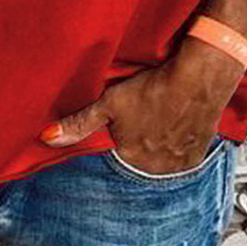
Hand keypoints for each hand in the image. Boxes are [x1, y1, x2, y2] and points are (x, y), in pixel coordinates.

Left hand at [39, 37, 244, 173]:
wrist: (198, 78)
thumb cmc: (155, 87)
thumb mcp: (110, 102)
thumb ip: (79, 123)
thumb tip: (49, 138)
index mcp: (132, 158)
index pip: (117, 153)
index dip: (118, 135)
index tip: (126, 121)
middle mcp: (155, 167)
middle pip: (139, 157)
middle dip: (138, 140)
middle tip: (144, 115)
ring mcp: (178, 163)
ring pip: (161, 157)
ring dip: (158, 143)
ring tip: (159, 117)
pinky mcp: (197, 155)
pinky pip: (182, 155)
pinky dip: (177, 143)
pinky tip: (174, 123)